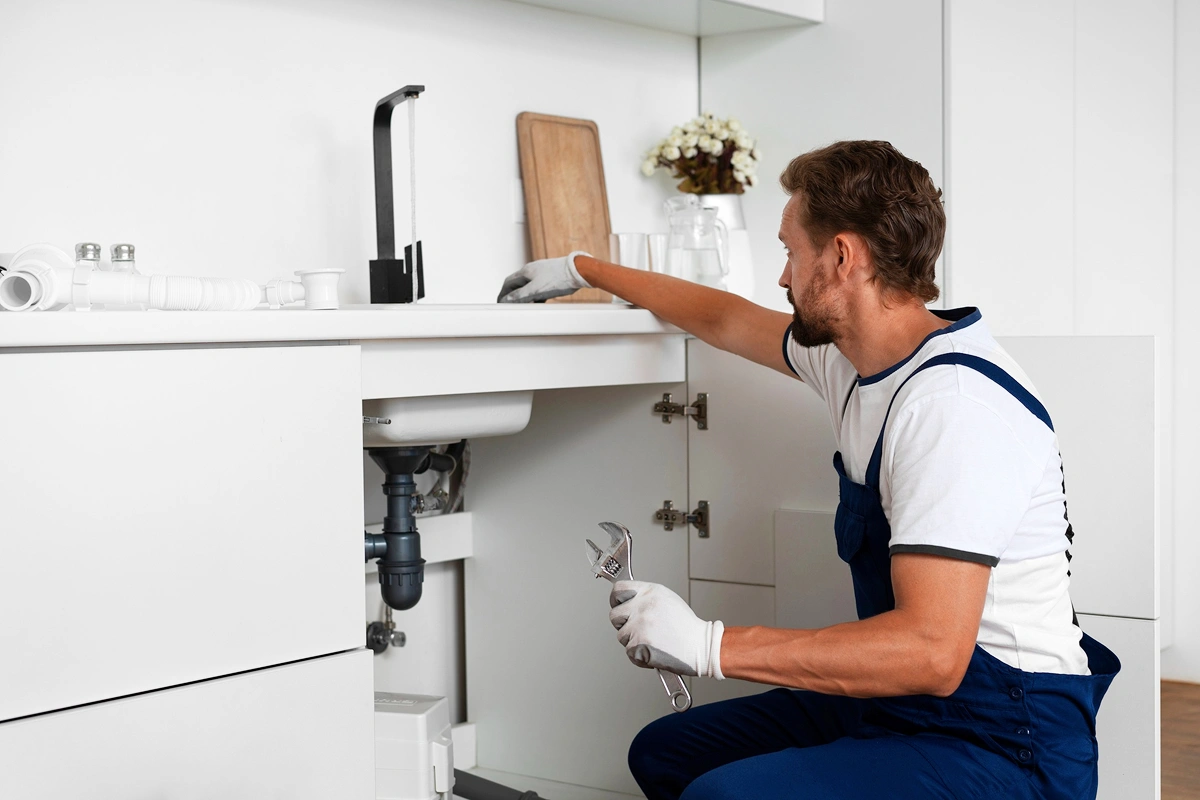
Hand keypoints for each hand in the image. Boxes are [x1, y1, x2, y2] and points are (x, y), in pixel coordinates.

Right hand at [496, 251, 590, 302]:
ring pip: (529, 287)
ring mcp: (542, 273)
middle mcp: (532, 270)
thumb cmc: (559, 278)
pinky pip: (539, 287)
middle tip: (511, 306)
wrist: (579, 271)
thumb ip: (520, 296)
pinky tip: (540, 302)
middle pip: (517, 284)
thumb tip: (506, 300)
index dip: (502, 294)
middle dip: (513, 296)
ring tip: (526, 306)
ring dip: (526, 297)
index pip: (508, 283)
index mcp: (526, 271)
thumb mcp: (536, 290)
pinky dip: (536, 296)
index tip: (500, 303)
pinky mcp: (551, 277)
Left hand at [608, 580, 723, 678]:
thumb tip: (626, 601)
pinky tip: (653, 651)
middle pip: (614, 615)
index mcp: (650, 592)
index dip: (616, 599)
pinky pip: (628, 651)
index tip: (619, 605)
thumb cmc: (686, 626)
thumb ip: (645, 597)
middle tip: (640, 629)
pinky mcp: (638, 644)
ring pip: (621, 636)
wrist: (701, 646)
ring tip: (653, 640)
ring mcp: (639, 625)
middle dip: (624, 624)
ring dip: (633, 641)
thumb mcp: (667, 599)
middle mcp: (642, 606)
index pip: (618, 589)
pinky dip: (639, 655)